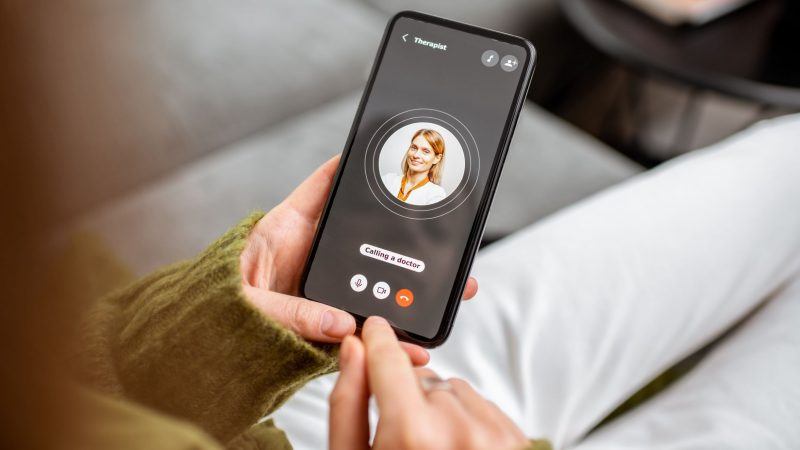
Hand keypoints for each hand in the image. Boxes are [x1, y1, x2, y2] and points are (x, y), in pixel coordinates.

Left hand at [239, 155, 478, 362]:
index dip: (353, 166)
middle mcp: (315, 256)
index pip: (324, 188)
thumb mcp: (247, 302)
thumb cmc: (216, 307)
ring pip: (379, 283)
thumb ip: (289, 311)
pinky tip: (417, 346)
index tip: (385, 150)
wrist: (207, 346)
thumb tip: (340, 323)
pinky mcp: (331, 326)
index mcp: (289, 230)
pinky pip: (367, 329)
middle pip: (369, 238)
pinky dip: (394, 338)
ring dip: (416, 290)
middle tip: (447, 233)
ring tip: (453, 289)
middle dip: (411, 237)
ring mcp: (326, 290)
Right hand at [329, 316, 527, 449]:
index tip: (373, 329)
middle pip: (420, 376)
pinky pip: (482, 404)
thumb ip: (349, 402)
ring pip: (453, 388)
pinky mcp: (517, 440)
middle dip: (406, 395)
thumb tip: (352, 349)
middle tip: (403, 439)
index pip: (390, 359)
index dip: (377, 340)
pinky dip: (466, 419)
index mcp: (412, 435)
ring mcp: (494, 435)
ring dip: (438, 408)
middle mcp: (459, 428)